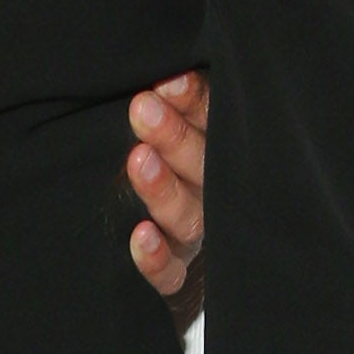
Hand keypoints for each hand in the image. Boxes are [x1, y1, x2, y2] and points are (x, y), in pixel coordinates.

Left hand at [126, 71, 206, 297]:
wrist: (175, 263)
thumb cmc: (165, 173)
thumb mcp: (171, 132)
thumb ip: (172, 104)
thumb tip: (160, 72)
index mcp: (215, 154)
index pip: (213, 122)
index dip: (194, 101)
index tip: (168, 82)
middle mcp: (212, 197)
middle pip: (202, 165)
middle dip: (174, 136)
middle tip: (143, 108)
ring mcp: (194, 240)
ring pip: (187, 216)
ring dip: (163, 189)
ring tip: (138, 160)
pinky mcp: (176, 281)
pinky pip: (170, 275)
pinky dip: (157, 259)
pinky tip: (139, 236)